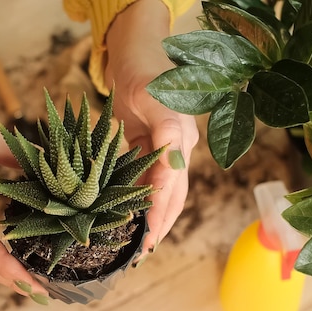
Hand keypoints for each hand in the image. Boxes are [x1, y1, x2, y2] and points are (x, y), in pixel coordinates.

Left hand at [104, 0, 198, 259]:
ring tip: (139, 244)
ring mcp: (165, 153)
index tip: (149, 236)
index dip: (160, 210)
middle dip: (160, 223)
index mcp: (181, 139)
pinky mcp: (151, 152)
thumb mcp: (154, 96)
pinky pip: (147, 181)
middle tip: (144, 251)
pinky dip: (141, 202)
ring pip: (163, 193)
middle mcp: (178, 150)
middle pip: (173, 195)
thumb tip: (171, 167)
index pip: (171, 183)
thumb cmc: (145, 71)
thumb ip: (166, 130)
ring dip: (153, 218)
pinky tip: (130, 217)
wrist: (138, 58)